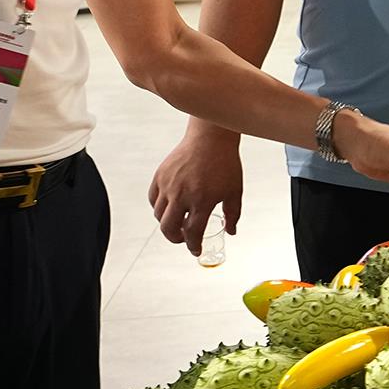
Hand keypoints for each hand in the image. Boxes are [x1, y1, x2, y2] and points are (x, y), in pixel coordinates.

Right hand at [149, 127, 243, 254]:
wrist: (211, 138)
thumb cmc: (226, 164)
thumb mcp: (235, 191)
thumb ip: (233, 214)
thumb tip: (231, 232)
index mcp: (202, 201)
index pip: (193, 233)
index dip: (194, 246)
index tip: (195, 250)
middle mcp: (182, 195)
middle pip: (169, 229)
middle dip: (176, 239)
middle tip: (183, 239)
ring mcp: (168, 185)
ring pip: (159, 215)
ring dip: (168, 224)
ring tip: (178, 222)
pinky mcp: (160, 176)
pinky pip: (153, 199)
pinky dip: (159, 208)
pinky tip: (169, 208)